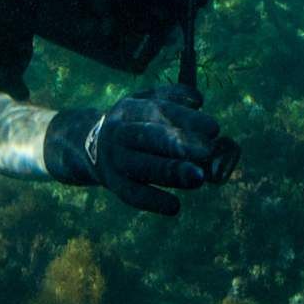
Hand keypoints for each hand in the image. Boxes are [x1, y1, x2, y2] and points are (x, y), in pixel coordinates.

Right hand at [88, 85, 220, 216]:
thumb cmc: (133, 122)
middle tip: (208, 150)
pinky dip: (153, 201)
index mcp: (130, 108)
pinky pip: (133, 194)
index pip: (160, 110)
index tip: (215, 128)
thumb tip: (198, 100)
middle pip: (149, 136)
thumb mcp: (145, 101)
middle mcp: (120, 132)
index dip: (187, 119)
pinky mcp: (115, 185)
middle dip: (178, 143)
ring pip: (142, 166)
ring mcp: (115, 160)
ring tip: (199, 178)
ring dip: (170, 172)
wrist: (88, 147)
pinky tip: (175, 207)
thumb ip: (173, 96)